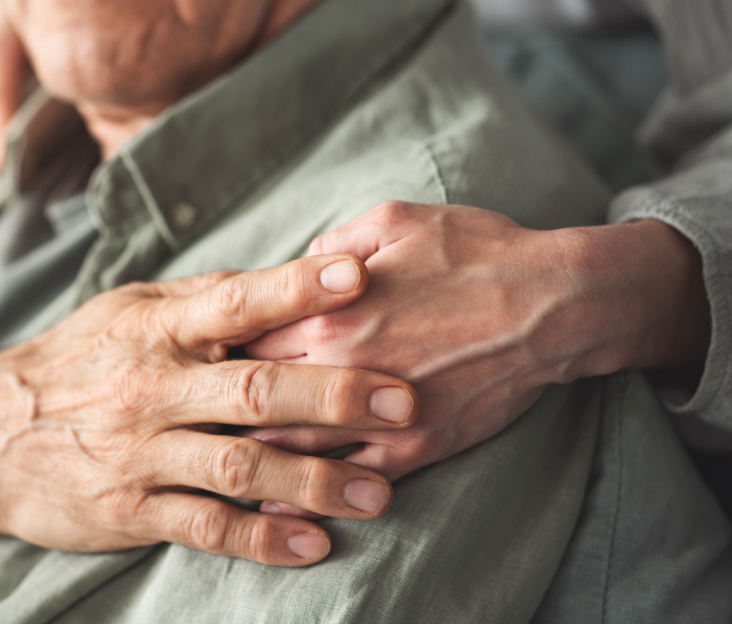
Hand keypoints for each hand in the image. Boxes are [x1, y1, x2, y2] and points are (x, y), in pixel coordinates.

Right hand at [0, 255, 418, 597]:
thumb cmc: (77, 361)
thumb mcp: (128, 311)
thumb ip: (204, 300)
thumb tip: (289, 277)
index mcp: (156, 327)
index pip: (236, 300)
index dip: (298, 287)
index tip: (360, 277)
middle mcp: (151, 387)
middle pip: (253, 389)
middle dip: (334, 395)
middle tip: (405, 403)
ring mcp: (140, 452)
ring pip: (240, 466)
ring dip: (315, 479)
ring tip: (382, 492)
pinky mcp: (130, 509)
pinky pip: (206, 527)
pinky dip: (261, 538)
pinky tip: (313, 544)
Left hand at [245, 202, 708, 517]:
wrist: (555, 305)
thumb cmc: (475, 252)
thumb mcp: (394, 222)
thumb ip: (331, 246)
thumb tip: (297, 268)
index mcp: (329, 308)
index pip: (246, 339)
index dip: (221, 351)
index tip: (206, 359)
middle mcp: (343, 366)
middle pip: (258, 396)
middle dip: (225, 405)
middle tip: (204, 411)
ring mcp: (378, 413)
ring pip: (291, 446)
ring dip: (251, 455)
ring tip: (221, 460)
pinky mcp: (414, 448)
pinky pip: (349, 480)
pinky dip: (309, 495)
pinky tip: (279, 505)